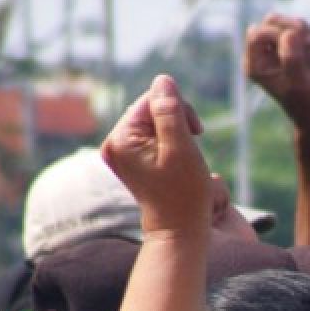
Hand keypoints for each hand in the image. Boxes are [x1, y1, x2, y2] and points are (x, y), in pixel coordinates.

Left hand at [101, 74, 210, 238]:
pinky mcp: (127, 161)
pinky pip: (149, 137)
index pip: (152, 99)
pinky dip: (167, 143)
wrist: (179, 230)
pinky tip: (174, 161)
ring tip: (183, 157)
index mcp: (121, 138)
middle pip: (149, 109)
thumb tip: (163, 80)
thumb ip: (171, 111)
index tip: (196, 133)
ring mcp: (118, 153)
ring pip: (151, 122)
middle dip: (175, 121)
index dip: (179, 109)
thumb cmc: (184, 193)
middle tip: (191, 146)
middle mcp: (112, 143)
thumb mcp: (181, 147)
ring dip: (173, 133)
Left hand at [244, 13, 309, 125]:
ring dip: (309, 32)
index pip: (257, 34)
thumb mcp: (300, 83)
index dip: (279, 34)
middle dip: (296, 29)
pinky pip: (301, 28)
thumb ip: (291, 59)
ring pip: (288, 22)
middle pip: (272, 21)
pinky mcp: (292, 46)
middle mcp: (261, 55)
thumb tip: (290, 34)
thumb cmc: (308, 103)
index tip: (301, 47)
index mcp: (255, 65)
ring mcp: (277, 49)